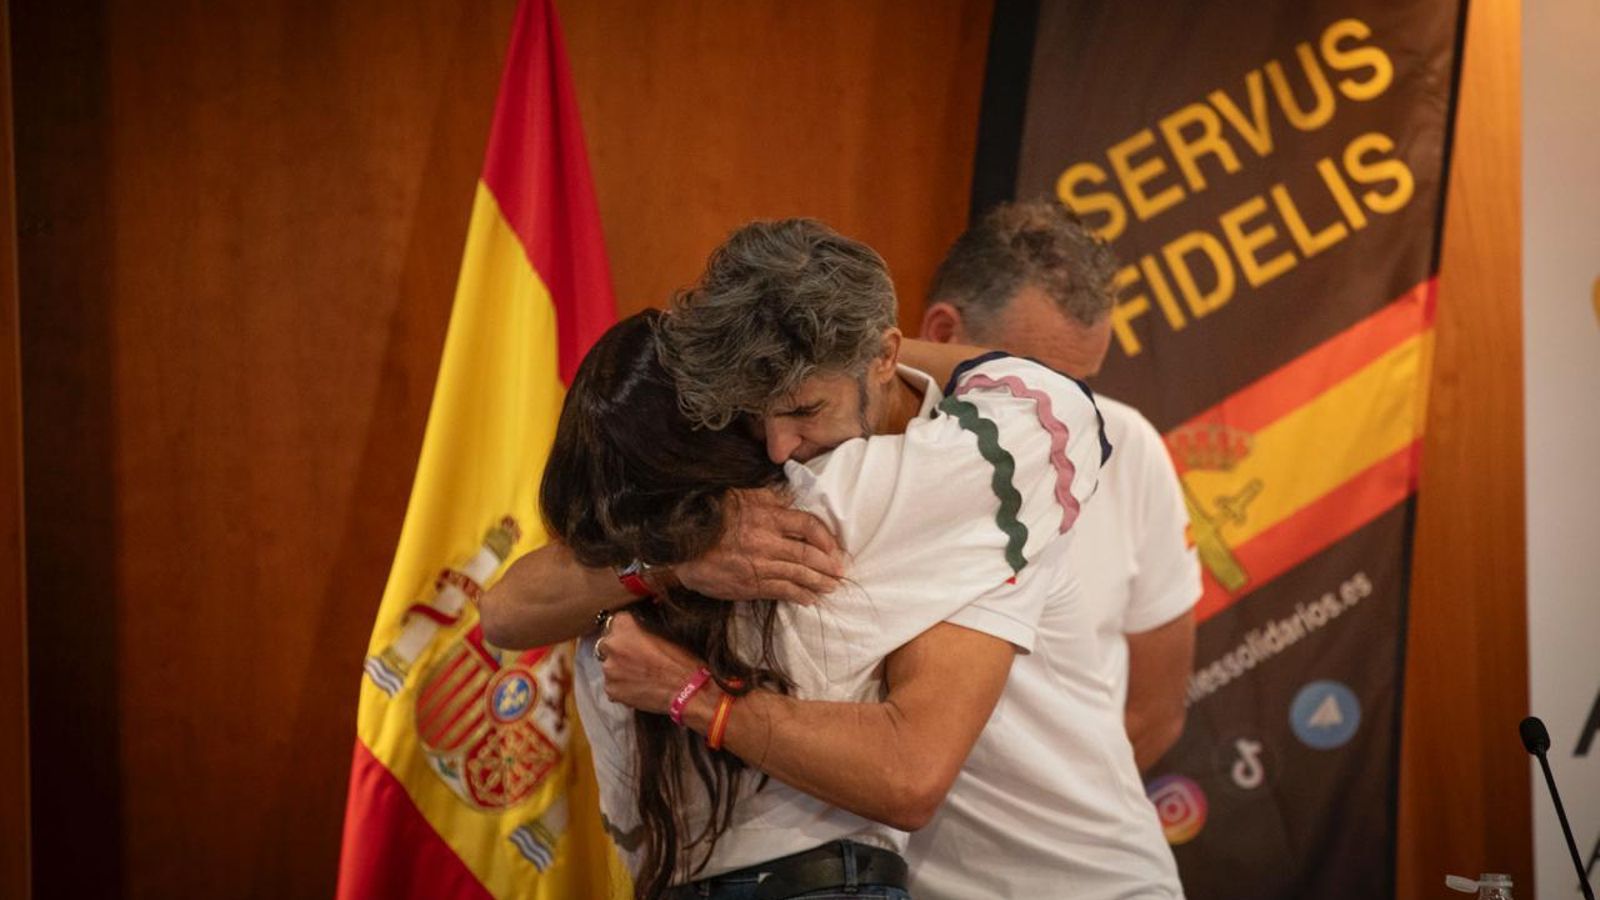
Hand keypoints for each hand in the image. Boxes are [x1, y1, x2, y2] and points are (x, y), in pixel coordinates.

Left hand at [599, 611, 704, 713]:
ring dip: (619, 668)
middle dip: (618, 649)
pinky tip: (638, 687)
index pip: (616, 621)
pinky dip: (621, 685)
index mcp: (624, 625)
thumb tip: (636, 630)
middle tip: (636, 657)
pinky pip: (612, 684)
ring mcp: (609, 669)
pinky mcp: (611, 689)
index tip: (634, 637)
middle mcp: (612, 644)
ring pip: (609, 665)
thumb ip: (641, 629)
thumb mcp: (663, 633)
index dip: (627, 630)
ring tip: (639, 675)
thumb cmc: (681, 660)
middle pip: (607, 643)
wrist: (686, 690)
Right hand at [674, 487, 845, 603]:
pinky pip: (781, 591)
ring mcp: (759, 566)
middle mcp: (767, 542)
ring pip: (798, 576)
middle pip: (808, 555)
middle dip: (828, 566)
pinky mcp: (748, 585)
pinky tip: (810, 599)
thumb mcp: (740, 495)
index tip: (834, 547)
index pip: (808, 526)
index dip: (825, 538)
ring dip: (818, 583)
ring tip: (831, 587)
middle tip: (840, 572)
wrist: (680, 544)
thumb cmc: (710, 515)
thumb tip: (791, 500)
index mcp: (767, 516)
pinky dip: (799, 596)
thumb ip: (768, 498)